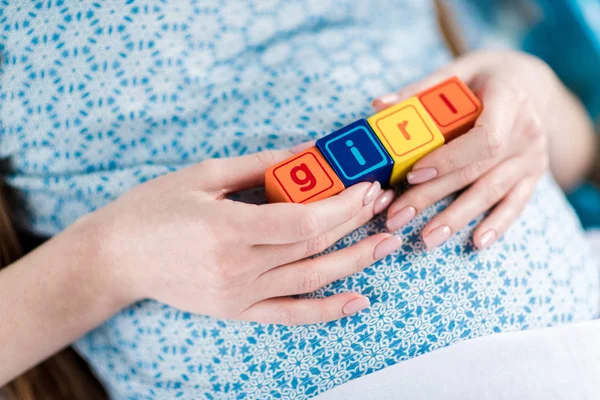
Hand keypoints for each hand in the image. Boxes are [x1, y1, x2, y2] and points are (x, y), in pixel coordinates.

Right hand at [88, 144, 397, 324]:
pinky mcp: (236, 311)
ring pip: (310, 278)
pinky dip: (326, 310)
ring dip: (354, 261)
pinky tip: (357, 301)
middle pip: (311, 245)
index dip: (341, 206)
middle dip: (353, 222)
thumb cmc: (153, 209)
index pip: (301, 221)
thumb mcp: (202, 175)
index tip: (365, 187)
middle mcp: (237, 267)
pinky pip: (289, 314)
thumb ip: (259, 163)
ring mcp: (238, 295)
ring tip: (387, 243)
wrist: (116, 258)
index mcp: (226, 229)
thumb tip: (307, 150)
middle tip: (382, 202)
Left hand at [373, 51, 556, 249]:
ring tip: (427, 238)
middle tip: (398, 217)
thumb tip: (379, 105)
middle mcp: (527, 131)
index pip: (483, 137)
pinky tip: (477, 243)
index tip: (414, 173)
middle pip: (477, 171)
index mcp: (510, 99)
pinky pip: (516, 204)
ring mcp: (533, 157)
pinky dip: (498, 225)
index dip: (449, 158)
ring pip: (492, 192)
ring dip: (458, 218)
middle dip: (434, 196)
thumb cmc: (487, 76)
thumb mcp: (459, 70)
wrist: (531, 85)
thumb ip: (421, 89)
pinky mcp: (534, 175)